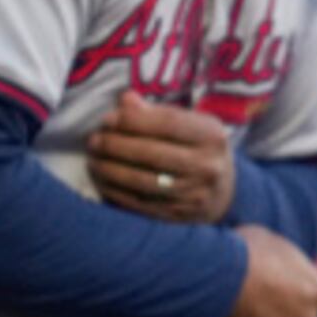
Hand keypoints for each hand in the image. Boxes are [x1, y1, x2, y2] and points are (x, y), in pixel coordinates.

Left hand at [87, 96, 236, 222]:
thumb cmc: (197, 149)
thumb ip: (156, 112)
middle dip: (115, 146)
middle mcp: (208, 166)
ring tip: (93, 161)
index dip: (132, 120)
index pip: (167, 123)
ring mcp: (195, 195)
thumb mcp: (188, 125)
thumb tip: (125, 100)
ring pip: (143, 182)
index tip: (107, 119)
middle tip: (93, 141)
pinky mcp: (180, 216)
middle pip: (152, 153)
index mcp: (211, 135)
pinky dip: (116, 193)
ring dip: (110, 171)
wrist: (223, 194)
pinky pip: (141, 204)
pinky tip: (101, 182)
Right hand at [212, 226, 316, 316]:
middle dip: (282, 316)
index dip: (297, 297)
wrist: (216, 277)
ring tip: (235, 310)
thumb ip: (284, 262)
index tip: (280, 292)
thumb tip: (278, 264)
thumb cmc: (244, 251)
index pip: (316, 302)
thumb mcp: (271, 243)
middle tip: (257, 303)